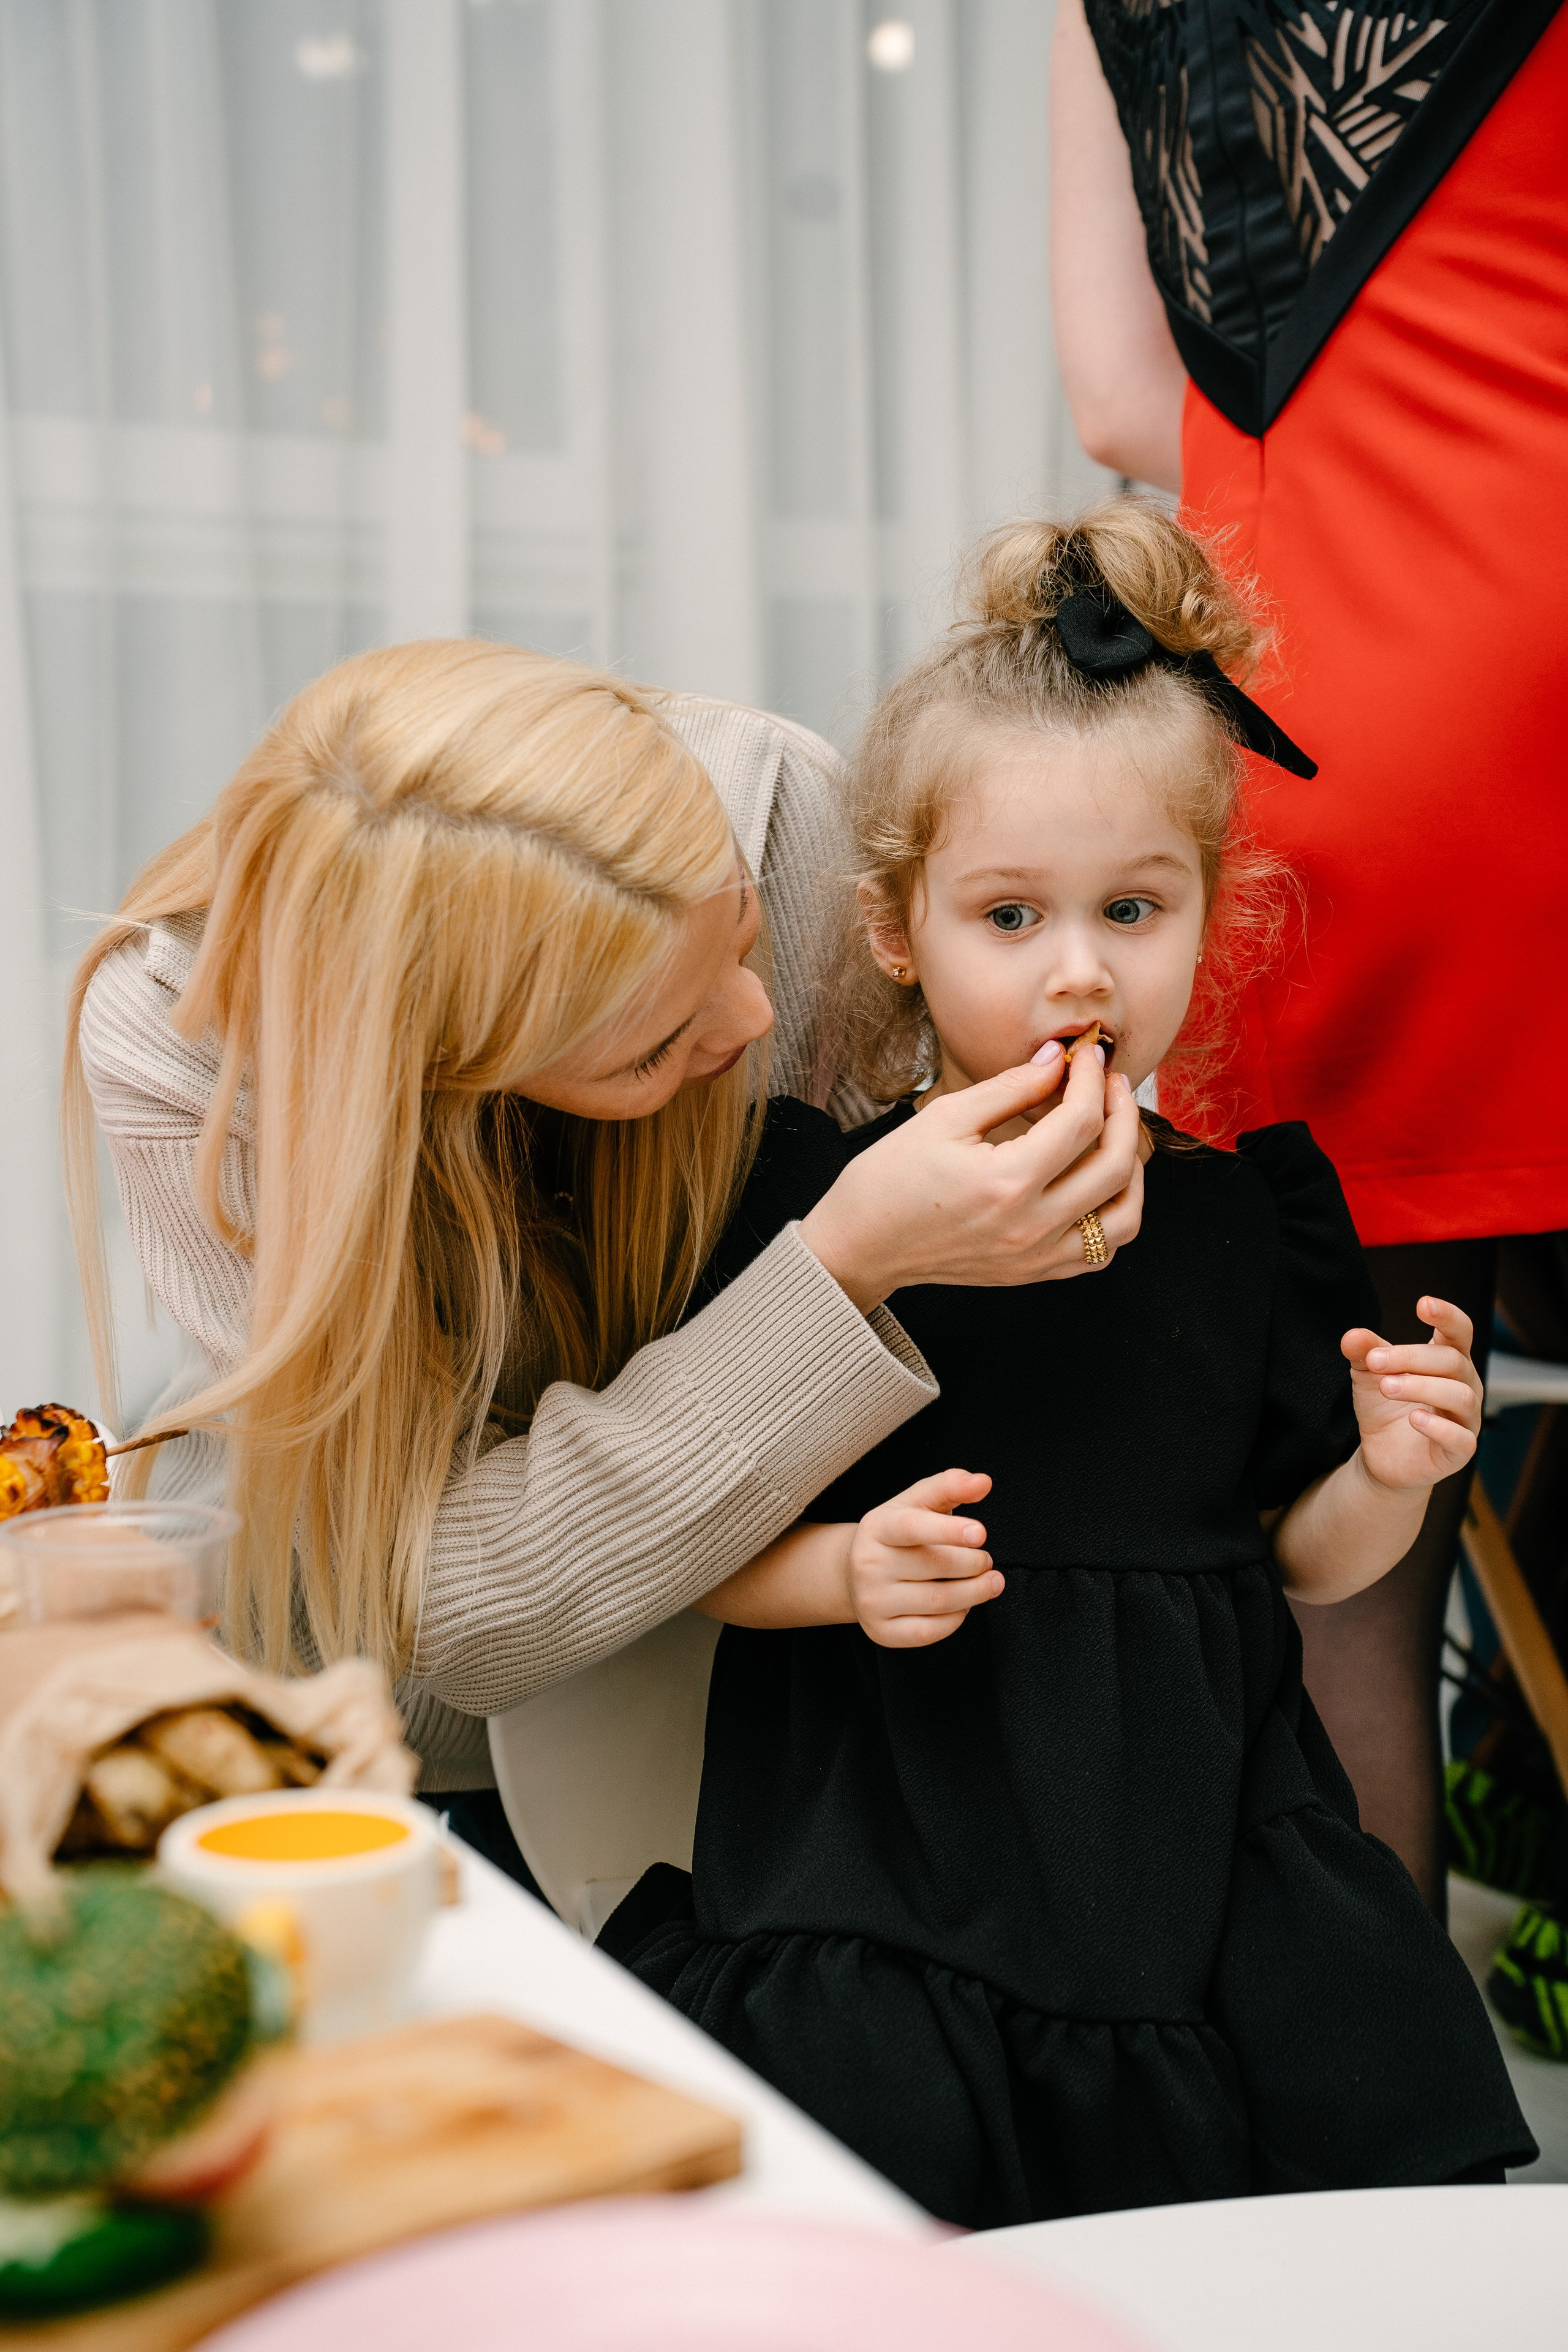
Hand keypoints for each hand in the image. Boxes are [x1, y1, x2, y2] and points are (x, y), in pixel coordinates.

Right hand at [800, 1044, 1143, 1309]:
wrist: (860, 1245)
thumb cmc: (890, 1177)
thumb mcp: (945, 1117)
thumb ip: (1011, 1087)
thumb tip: (1057, 1059)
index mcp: (1007, 1182)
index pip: (1081, 1121)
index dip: (1092, 1078)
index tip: (1086, 1056)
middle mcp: (1031, 1226)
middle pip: (1114, 1165)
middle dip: (1123, 1113)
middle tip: (1110, 1084)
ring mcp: (1036, 1257)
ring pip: (1123, 1218)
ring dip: (1131, 1170)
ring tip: (1116, 1135)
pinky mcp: (1034, 1273)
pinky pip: (1100, 1252)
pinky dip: (1114, 1215)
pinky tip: (1099, 1183)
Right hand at [844, 1468, 1001, 1648]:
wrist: (856, 1573)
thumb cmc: (899, 1533)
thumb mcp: (917, 1503)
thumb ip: (951, 1486)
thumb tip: (983, 1482)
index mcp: (877, 1526)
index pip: (912, 1527)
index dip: (948, 1530)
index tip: (981, 1533)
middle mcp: (867, 1563)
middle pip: (935, 1566)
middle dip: (974, 1563)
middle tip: (987, 1560)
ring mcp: (871, 1600)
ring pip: (938, 1601)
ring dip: (976, 1592)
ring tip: (991, 1581)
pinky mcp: (880, 1631)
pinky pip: (930, 1632)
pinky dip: (957, 1619)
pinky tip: (964, 1605)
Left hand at [1342, 1296, 1482, 1492]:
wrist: (1383, 1456)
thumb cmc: (1385, 1407)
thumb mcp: (1370, 1375)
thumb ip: (1365, 1352)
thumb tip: (1352, 1336)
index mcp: (1448, 1360)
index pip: (1460, 1331)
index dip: (1447, 1316)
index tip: (1423, 1304)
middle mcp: (1465, 1385)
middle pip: (1452, 1361)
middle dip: (1411, 1357)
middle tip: (1375, 1361)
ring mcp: (1466, 1419)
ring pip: (1460, 1395)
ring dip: (1421, 1386)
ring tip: (1388, 1387)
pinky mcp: (1459, 1451)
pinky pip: (1461, 1438)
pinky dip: (1438, 1426)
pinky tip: (1414, 1418)